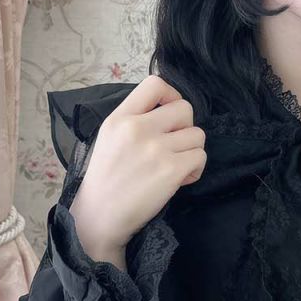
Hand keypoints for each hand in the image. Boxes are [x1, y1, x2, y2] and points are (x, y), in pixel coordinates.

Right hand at [68, 75, 206, 250]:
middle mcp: (138, 128)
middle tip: (173, 147)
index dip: (172, 95)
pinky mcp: (171, 170)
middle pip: (186, 109)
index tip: (170, 114)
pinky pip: (200, 157)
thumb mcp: (109, 137)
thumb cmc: (105, 180)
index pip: (155, 84)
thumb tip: (167, 110)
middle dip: (185, 128)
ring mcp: (156, 148)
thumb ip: (134, 119)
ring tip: (176, 166)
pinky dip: (195, 170)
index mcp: (120, 117)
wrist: (99, 216)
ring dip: (192, 151)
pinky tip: (180, 179)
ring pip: (198, 135)